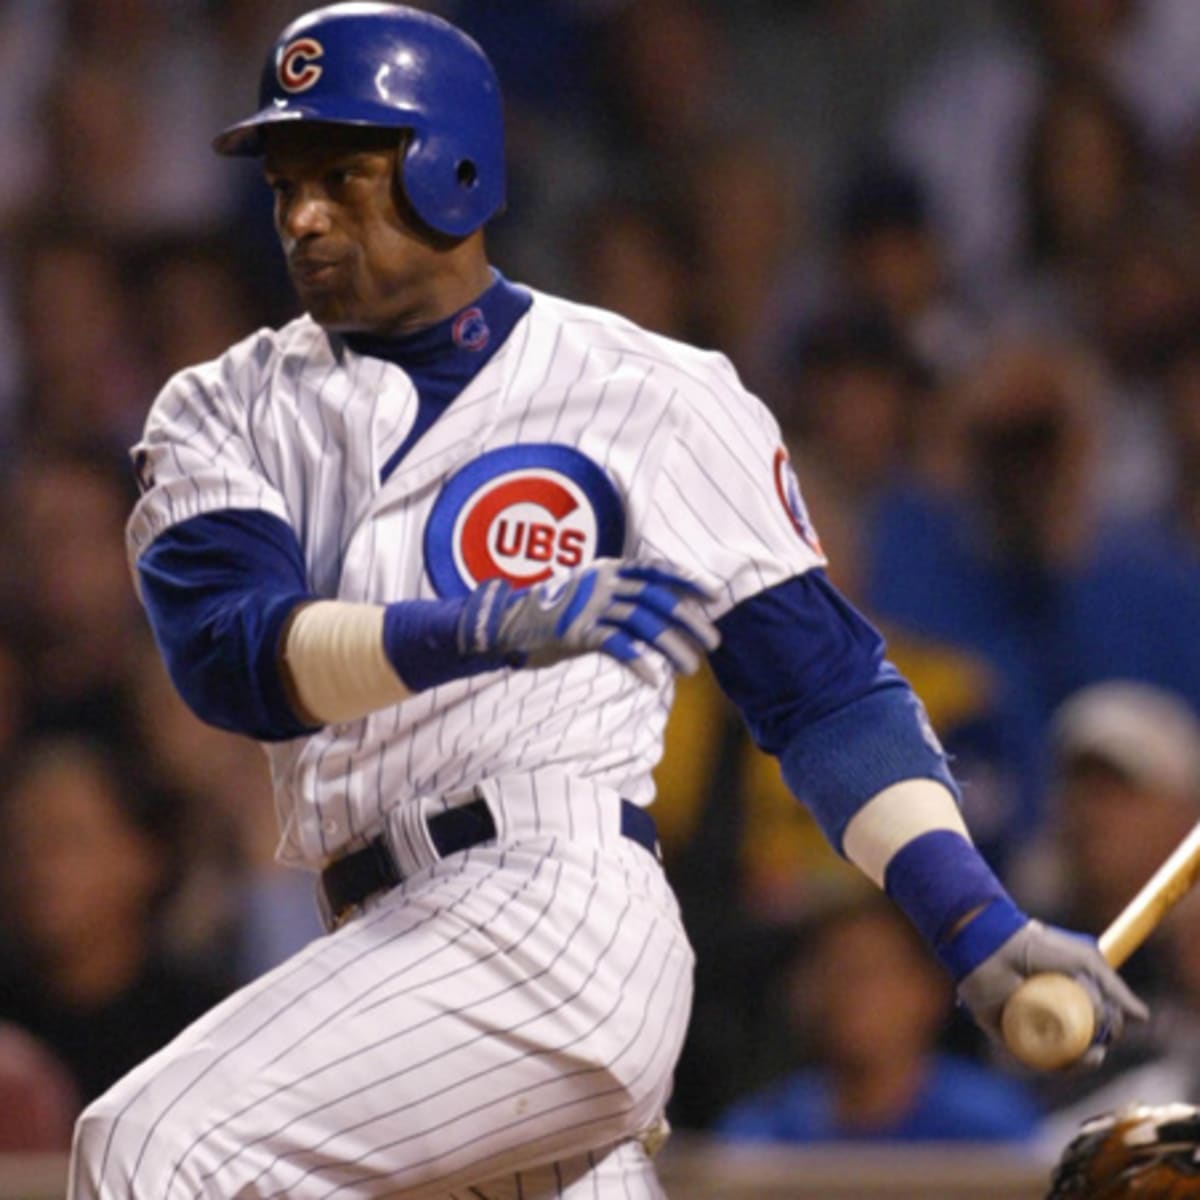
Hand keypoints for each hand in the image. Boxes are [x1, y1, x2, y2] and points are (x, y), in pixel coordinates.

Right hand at [457, 559, 719, 682]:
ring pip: (642, 623)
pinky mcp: (576, 630)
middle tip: (713, 643)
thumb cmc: (554, 612)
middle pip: (656, 599)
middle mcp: (602, 582)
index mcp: (609, 568)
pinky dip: (638, 662)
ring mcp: (589, 605)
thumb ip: (621, 598)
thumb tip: (660, 614)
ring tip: (690, 668)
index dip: (687, 583)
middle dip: (688, 621)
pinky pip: (615, 645)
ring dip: (671, 646)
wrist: (507, 621)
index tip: (714, 599)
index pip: (657, 571)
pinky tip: (654, 679)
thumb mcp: (590, 593)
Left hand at [957, 919, 1147, 1062]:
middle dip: (1097, 1049)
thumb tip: (1142, 1017)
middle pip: (1079, 1043)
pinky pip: (1032, 1058)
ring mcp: (1028, 1025)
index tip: (1114, 1025)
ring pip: (1060, 1057)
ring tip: (1092, 1056)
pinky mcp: (1007, 1035)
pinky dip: (1053, 1065)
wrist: (996, 946)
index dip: (1108, 1030)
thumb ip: (1114, 987)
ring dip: (1081, 1064)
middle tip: (1102, 1043)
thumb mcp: (1085, 961)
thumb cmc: (1038, 947)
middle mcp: (1047, 1013)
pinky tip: (1071, 1061)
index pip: (1093, 1024)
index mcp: (1064, 996)